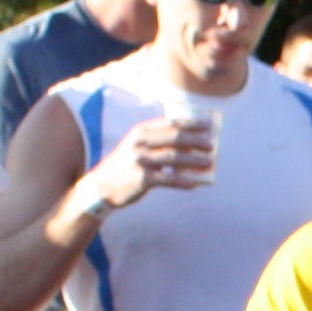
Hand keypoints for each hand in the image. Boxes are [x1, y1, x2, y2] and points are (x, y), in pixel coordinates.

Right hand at [90, 113, 214, 211]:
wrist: (100, 187)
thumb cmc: (125, 167)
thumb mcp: (136, 148)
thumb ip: (158, 143)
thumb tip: (190, 147)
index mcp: (140, 132)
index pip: (170, 123)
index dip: (191, 124)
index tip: (207, 126)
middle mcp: (140, 143)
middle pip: (175, 138)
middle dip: (196, 141)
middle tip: (211, 146)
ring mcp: (141, 161)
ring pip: (175, 159)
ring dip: (194, 161)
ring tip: (209, 163)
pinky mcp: (142, 180)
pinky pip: (169, 180)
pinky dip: (183, 182)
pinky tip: (194, 184)